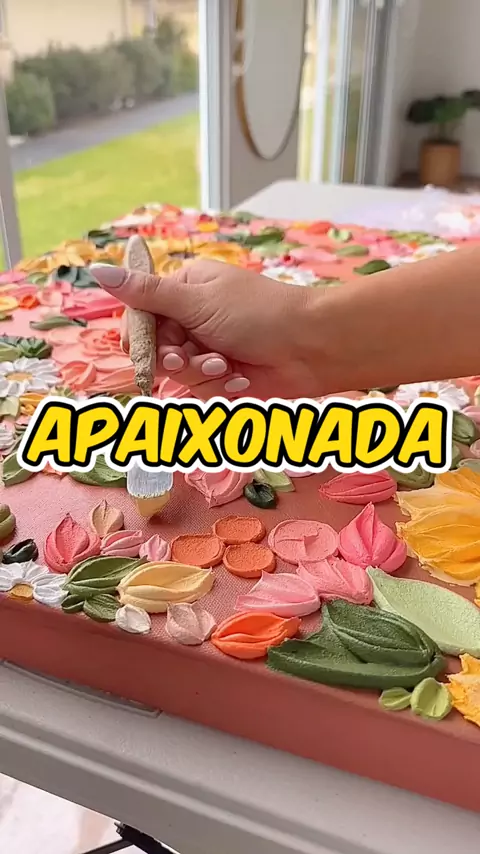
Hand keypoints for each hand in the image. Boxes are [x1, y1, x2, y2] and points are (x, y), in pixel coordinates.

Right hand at [90, 259, 324, 398]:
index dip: (139, 336)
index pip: (140, 315)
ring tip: (225, 364)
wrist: (312, 348)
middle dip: (171, 358)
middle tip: (184, 358)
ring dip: (199, 372)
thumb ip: (146, 293)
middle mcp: (192, 318)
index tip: (145, 348)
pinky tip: (240, 378)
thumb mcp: (198, 300)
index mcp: (184, 289)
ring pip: (176, 374)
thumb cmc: (259, 313)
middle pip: (154, 348)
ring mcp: (207, 348)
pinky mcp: (223, 376)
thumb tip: (98, 270)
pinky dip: (218, 386)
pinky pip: (200, 390)